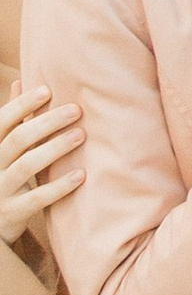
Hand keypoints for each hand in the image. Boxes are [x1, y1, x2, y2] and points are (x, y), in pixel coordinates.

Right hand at [0, 83, 81, 237]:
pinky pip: (37, 198)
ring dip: (55, 149)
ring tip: (81, 135)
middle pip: (18, 140)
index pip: (2, 122)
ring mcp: (1, 190)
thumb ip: (11, 120)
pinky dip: (59, 186)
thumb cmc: (4, 176)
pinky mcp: (13, 213)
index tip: (47, 90)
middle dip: (47, 122)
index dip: (22, 105)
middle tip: (76, 110)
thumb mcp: (2, 148)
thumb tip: (18, 81)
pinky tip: (81, 175)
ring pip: (27, 166)